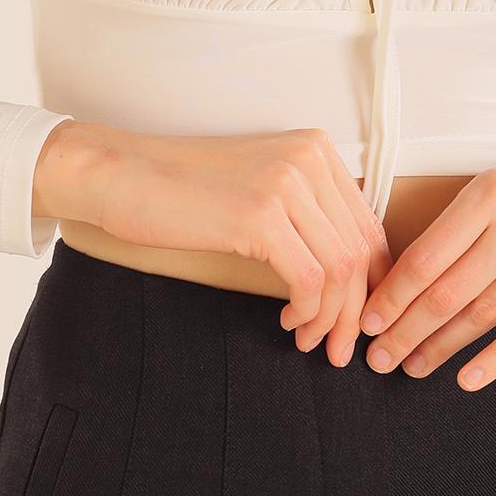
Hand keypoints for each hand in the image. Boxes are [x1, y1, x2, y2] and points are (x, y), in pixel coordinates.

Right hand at [92, 125, 394, 367]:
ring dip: (330, 318)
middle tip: (338, 347)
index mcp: (315, 149)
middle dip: (354, 309)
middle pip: (360, 249)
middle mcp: (309, 159)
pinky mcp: (260, 215)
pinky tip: (288, 320)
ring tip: (309, 339)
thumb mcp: (259, 186)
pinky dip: (307, 311)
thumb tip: (346, 270)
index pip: (367, 223)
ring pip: (341, 269)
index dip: (371, 279)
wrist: (123, 174)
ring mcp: (286, 184)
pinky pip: (309, 279)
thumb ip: (305, 212)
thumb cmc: (182, 187)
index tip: (358, 315)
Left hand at [354, 128, 495, 389]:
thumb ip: (457, 225)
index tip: (368, 322)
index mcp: (489, 192)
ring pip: (485, 313)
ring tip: (414, 366)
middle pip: (450, 290)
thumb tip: (400, 279)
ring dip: (443, 347)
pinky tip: (467, 379)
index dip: (393, 294)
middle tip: (379, 358)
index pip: (428, 255)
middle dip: (407, 329)